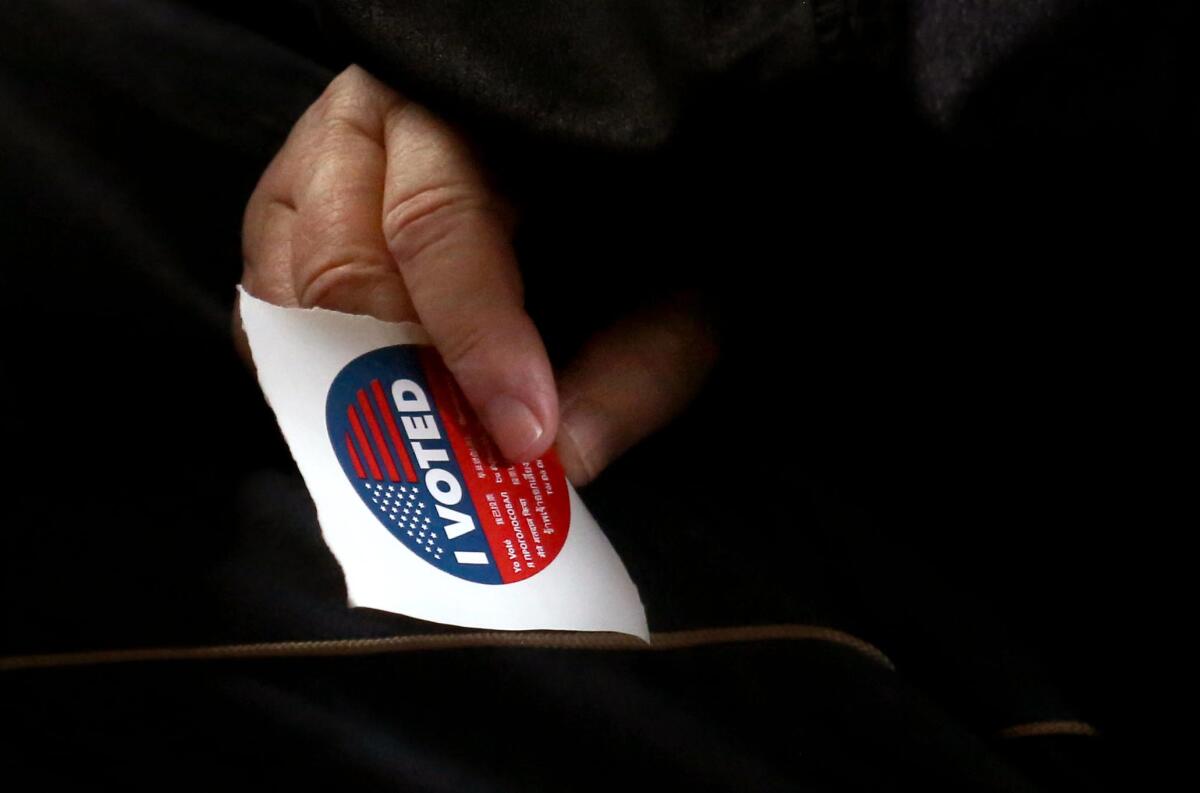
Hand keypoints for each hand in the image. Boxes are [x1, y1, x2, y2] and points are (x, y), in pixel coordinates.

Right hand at [238, 65, 716, 483]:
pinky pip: (262, 300)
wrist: (585, 171)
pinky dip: (304, 368)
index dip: (475, 336)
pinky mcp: (287, 209)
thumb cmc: (633, 222)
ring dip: (345, 379)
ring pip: (285, 283)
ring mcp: (319, 159)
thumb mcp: (674, 285)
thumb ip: (640, 362)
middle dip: (396, 374)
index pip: (439, 220)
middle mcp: (378, 120)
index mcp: (476, 111)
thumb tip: (564, 457)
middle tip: (455, 457)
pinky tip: (365, 407)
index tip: (522, 431)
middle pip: (341, 259)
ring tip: (417, 440)